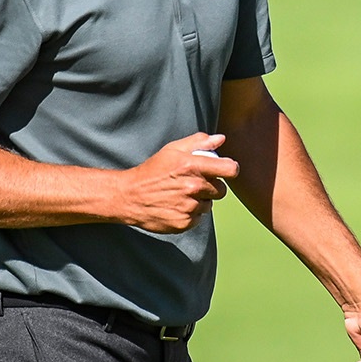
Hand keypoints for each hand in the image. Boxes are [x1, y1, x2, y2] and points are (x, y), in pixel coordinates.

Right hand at [117, 133, 238, 232]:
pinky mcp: (184, 222)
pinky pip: (198, 218)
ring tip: (182, 195)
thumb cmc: (152, 170)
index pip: (230, 169)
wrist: (130, 196)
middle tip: (195, 184)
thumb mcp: (172, 150)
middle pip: (221, 190)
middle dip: (212, 187)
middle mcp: (193, 187)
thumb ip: (199, 142)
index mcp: (192, 166)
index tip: (225, 171)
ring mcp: (189, 206)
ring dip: (201, 201)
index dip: (231, 169)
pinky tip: (177, 206)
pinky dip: (191, 214)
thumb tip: (221, 138)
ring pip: (209, 205)